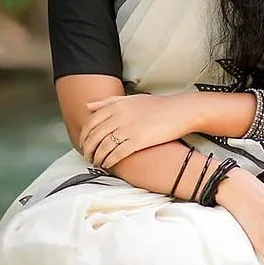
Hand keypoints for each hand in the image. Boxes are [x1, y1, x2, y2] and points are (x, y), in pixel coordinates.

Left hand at [79, 93, 194, 168]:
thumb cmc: (158, 106)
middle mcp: (119, 116)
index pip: (91, 122)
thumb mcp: (131, 99)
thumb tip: (89, 105)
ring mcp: (128, 128)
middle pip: (94, 135)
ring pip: (103, 146)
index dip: (84, 135)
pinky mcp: (138, 140)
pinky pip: (117, 153)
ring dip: (97, 157)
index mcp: (116, 105)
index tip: (83, 143)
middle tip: (87, 156)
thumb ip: (109, 102)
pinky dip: (109, 160)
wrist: (180, 111)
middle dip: (88, 148)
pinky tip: (108, 164)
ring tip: (96, 162)